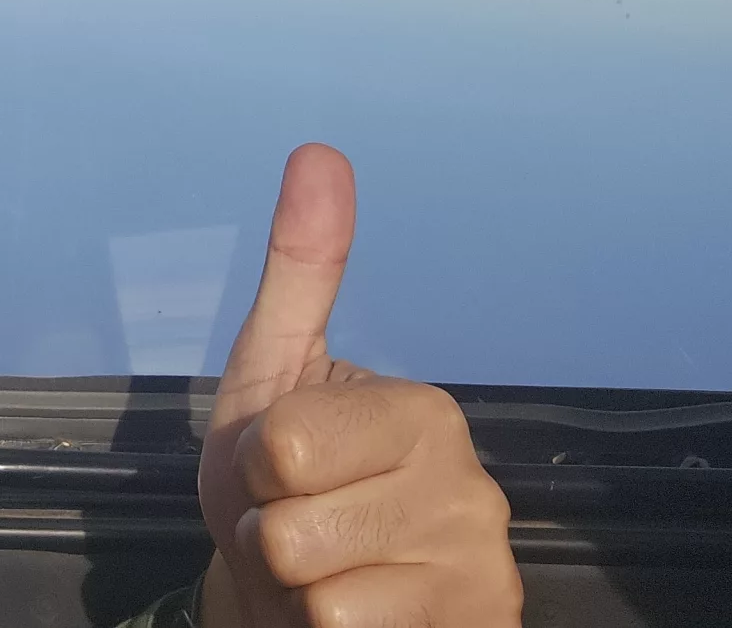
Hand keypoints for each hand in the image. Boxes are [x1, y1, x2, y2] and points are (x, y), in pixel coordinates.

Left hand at [194, 144, 520, 626]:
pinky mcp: (476, 627)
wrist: (300, 608)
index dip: (253, 467)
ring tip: (323, 574)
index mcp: (421, 411)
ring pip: (313, 585)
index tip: (282, 471)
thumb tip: (320, 151)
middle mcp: (469, 486)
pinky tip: (354, 619)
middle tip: (300, 528)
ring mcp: (478, 569)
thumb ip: (301, 274)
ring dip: (290, 590)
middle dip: (266, 532)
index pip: (280, 443)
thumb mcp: (269, 379)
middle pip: (290, 519)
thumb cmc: (284, 494)